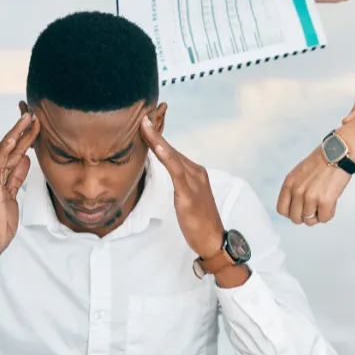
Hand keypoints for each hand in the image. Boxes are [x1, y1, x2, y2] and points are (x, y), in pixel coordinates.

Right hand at [0, 114, 39, 284]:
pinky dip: (7, 149)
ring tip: (30, 119)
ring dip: (19, 134)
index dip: (24, 137)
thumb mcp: (13, 196)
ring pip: (6, 151)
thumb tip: (26, 159)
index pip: (13, 152)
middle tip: (35, 113)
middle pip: (11, 148)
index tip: (35, 123)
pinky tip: (15, 137)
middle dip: (23, 130)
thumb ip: (16, 177)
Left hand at [140, 116, 223, 258]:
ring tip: (143, 124)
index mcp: (194, 172)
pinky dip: (165, 155)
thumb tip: (165, 176)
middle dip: (155, 131)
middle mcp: (195, 172)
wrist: (213, 240)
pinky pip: (175, 170)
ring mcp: (194, 181)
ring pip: (171, 155)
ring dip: (156, 138)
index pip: (171, 150)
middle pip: (170, 148)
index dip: (157, 136)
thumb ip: (178, 184)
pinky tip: (156, 145)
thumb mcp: (185, 199)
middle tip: (140, 114)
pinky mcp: (189, 193)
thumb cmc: (198, 222)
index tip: (144, 122)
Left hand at [277, 147, 350, 225]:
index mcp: (289, 184)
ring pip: (309, 221)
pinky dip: (328, 214)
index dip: (291, 213)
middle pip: (295, 218)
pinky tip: (331, 203)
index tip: (299, 210)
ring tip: (323, 204)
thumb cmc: (322, 161)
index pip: (282, 210)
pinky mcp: (325, 201)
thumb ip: (295, 188)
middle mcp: (297, 191)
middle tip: (314, 208)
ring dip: (318, 215)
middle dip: (305, 216)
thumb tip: (296, 206)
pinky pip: (324, 218)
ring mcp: (310, 197)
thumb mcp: (299, 173)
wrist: (339, 153)